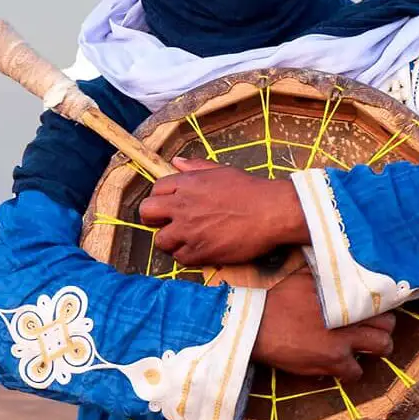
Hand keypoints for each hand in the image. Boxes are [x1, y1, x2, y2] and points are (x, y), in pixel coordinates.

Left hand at [138, 157, 309, 265]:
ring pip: (160, 240)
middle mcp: (182, 206)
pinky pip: (179, 258)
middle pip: (147, 213)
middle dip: (154, 218)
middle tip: (167, 222)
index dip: (161, 197)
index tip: (169, 204)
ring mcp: (189, 231)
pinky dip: (186, 255)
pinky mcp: (199, 252)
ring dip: (170, 240)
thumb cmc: (250, 190)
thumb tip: (176, 161)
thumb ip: (196, 167)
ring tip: (185, 239)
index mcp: (187, 184)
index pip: (156, 190)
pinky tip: (199, 248)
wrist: (271, 212)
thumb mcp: (221, 171)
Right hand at [253, 268, 394, 381]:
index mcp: (341, 290)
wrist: (253, 321)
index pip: (379, 298)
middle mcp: (347, 314)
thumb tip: (335, 263)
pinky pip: (356, 372)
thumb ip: (325, 272)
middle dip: (383, 327)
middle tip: (372, 329)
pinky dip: (352, 369)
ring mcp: (341, 339)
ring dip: (374, 348)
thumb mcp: (301, 273)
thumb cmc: (272, 293)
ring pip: (381, 347)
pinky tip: (340, 362)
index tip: (376, 309)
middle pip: (388, 323)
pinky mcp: (330, 360)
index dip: (381, 305)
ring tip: (363, 347)